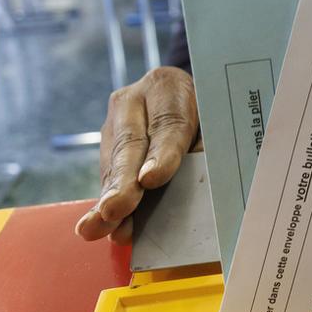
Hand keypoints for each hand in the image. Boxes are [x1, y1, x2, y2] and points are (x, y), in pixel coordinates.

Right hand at [75, 66, 199, 242]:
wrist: (182, 96)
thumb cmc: (205, 111)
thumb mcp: (213, 118)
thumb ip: (207, 146)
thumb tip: (204, 184)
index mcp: (167, 87)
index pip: (168, 123)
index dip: (161, 154)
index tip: (152, 179)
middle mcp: (134, 100)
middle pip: (131, 144)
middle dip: (124, 181)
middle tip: (116, 209)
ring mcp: (115, 122)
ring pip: (113, 164)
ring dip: (109, 198)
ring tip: (100, 224)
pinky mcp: (107, 145)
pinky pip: (107, 176)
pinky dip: (106, 202)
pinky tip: (98, 223)